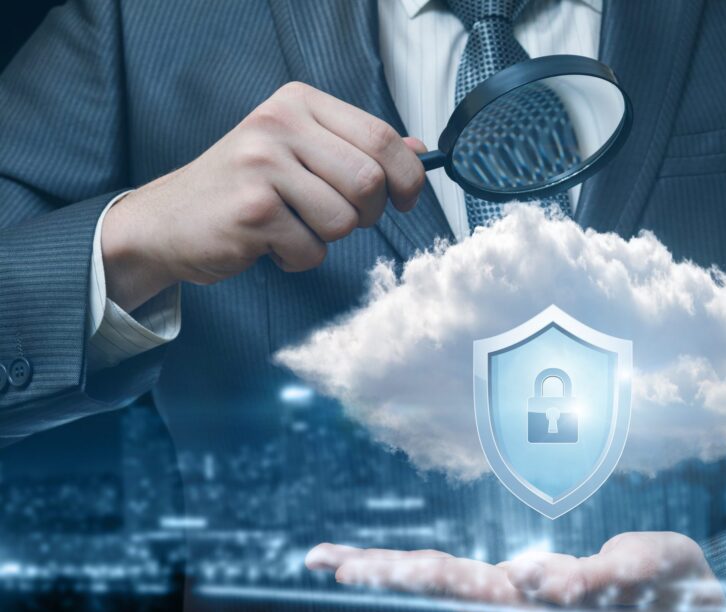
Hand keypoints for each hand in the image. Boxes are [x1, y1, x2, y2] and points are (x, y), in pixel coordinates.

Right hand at [101, 81, 426, 310]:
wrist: (167, 220)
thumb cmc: (242, 187)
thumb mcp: (298, 151)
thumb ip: (356, 148)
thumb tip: (421, 149)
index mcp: (297, 102)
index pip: (381, 136)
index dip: (408, 175)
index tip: (405, 199)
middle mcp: (278, 124)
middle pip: (370, 181)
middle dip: (367, 213)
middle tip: (339, 218)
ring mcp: (262, 165)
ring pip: (345, 221)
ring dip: (327, 239)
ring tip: (293, 226)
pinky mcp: (252, 211)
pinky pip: (311, 250)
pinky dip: (298, 258)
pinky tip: (270, 242)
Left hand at [306, 532, 725, 611]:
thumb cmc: (669, 590)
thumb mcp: (636, 577)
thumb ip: (587, 581)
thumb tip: (532, 585)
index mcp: (534, 606)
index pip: (453, 583)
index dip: (400, 570)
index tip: (347, 568)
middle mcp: (519, 609)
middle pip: (435, 583)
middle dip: (378, 571)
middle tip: (319, 559)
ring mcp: (523, 605)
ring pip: (447, 584)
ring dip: (392, 572)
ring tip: (337, 564)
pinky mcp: (535, 594)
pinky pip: (472, 581)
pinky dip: (426, 574)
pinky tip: (391, 572)